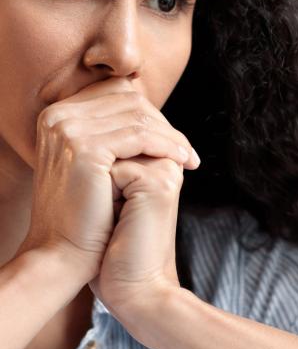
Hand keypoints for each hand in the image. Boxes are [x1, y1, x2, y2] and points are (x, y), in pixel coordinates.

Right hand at [20, 77, 198, 284]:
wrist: (64, 254)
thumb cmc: (86, 213)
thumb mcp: (97, 164)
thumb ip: (115, 134)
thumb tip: (153, 116)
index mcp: (57, 115)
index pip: (117, 94)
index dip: (151, 114)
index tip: (174, 140)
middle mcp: (58, 116)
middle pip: (130, 101)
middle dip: (164, 125)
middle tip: (187, 150)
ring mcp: (68, 130)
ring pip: (139, 117)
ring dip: (172, 137)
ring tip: (189, 158)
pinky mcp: (84, 149)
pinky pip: (140, 136)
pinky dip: (167, 146)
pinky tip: (183, 162)